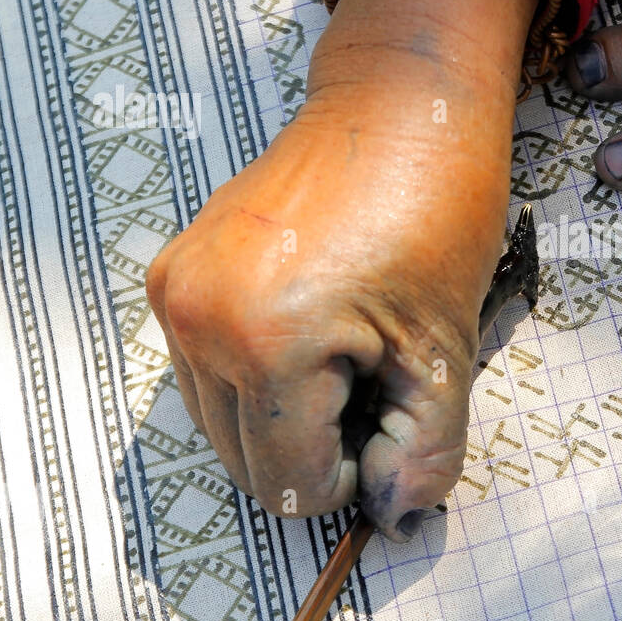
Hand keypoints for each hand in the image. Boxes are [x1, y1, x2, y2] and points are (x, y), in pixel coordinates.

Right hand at [146, 0, 537, 537]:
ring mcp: (176, 292)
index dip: (352, 478)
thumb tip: (394, 515)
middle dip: (318, 448)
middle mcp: (197, 319)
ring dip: (286, 417)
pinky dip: (257, 378)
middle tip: (380, 383)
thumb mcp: (447, 346)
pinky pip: (207, 371)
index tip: (395, 420)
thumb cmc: (438, 210)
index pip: (290, 484)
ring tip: (350, 351)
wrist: (399, 105)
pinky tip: (315, 327)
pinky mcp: (174, 272)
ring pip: (221, 423)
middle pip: (247, 463)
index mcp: (264, 342)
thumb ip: (426, 451)